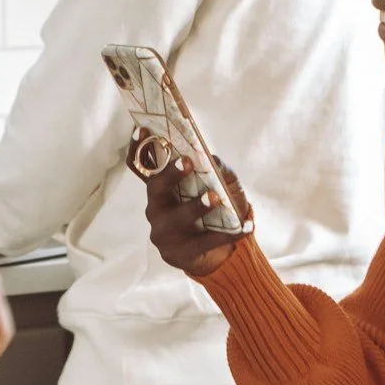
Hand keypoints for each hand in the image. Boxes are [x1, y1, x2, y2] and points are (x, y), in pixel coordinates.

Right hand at [128, 128, 253, 278]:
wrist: (218, 255)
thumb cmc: (215, 213)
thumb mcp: (222, 187)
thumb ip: (217, 169)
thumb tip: (211, 158)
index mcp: (161, 188)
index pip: (143, 165)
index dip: (138, 147)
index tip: (143, 129)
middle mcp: (156, 208)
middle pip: (156, 188)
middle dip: (170, 174)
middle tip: (187, 162)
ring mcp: (164, 233)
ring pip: (177, 219)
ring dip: (196, 206)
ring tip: (215, 198)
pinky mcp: (178, 254)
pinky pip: (203, 242)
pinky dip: (227, 234)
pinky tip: (245, 227)